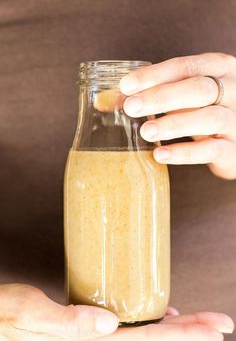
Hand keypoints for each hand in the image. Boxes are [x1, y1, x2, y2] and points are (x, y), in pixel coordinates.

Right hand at [0, 284, 233, 340]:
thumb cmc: (0, 318)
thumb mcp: (25, 316)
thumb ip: (64, 323)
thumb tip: (108, 325)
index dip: (185, 336)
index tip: (216, 327)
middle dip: (191, 333)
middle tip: (221, 323)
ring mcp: (91, 339)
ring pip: (143, 337)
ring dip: (174, 329)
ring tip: (198, 322)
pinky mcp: (84, 330)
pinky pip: (127, 332)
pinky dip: (149, 324)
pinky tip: (157, 317)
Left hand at [120, 53, 235, 179]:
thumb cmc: (205, 108)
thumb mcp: (183, 95)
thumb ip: (149, 94)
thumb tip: (102, 100)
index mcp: (220, 68)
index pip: (186, 66)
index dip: (155, 74)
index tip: (126, 85)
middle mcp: (234, 90)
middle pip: (199, 88)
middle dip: (162, 97)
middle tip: (131, 107)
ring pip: (209, 118)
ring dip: (173, 124)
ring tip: (144, 132)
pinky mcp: (235, 149)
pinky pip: (212, 150)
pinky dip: (184, 153)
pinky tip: (160, 154)